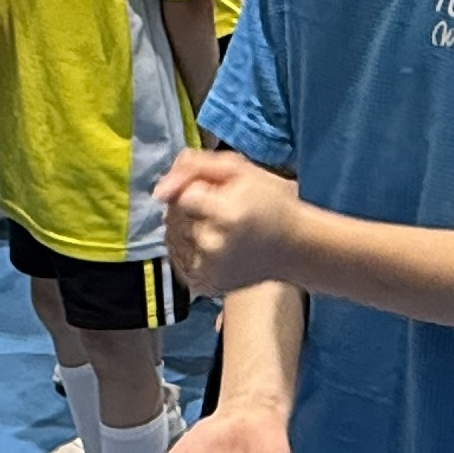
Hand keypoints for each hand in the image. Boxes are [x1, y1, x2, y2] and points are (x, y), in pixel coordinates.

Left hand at [157, 149, 307, 294]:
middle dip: (189, 208)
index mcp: (225, 215)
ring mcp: (208, 270)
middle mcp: (213, 246)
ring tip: (218, 227)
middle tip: (221, 210)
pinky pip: (177, 258)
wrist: (293, 247)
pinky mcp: (205, 285)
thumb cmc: (270, 203)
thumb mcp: (240, 170)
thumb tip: (159, 190)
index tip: (218, 193)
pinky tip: (211, 244)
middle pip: (173, 216)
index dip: (196, 190)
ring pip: (171, 237)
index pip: (181, 196)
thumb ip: (195, 167)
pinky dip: (188, 249)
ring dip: (186, 228)